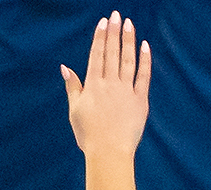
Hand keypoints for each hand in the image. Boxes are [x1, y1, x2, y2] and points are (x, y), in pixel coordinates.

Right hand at [60, 12, 150, 156]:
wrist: (109, 153)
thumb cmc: (89, 135)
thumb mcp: (74, 110)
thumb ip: (72, 87)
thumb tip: (65, 68)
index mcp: (93, 85)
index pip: (96, 55)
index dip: (100, 37)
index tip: (104, 23)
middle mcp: (110, 84)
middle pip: (112, 53)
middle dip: (114, 32)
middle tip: (117, 15)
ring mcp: (126, 91)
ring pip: (128, 60)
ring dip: (129, 41)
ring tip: (129, 24)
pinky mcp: (140, 101)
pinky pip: (144, 76)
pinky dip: (145, 61)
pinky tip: (145, 46)